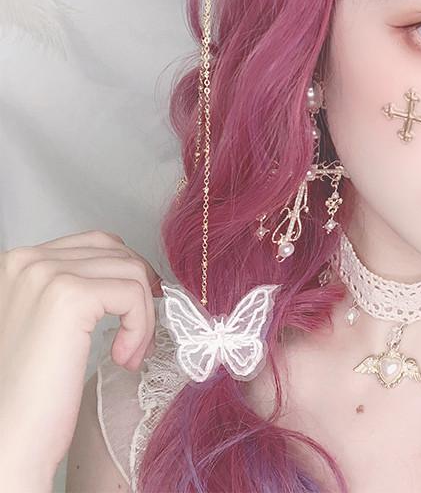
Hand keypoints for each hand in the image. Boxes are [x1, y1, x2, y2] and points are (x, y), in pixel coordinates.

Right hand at [0, 230, 161, 486]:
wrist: (8, 439)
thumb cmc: (29, 390)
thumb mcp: (49, 322)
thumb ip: (75, 288)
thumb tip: (132, 268)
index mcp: (18, 262)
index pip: (94, 244)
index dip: (125, 272)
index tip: (136, 306)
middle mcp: (27, 260)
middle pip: (116, 252)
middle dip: (139, 290)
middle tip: (139, 333)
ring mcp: (46, 275)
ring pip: (131, 271)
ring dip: (143, 315)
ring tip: (129, 354)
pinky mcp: (70, 297)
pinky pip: (133, 293)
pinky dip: (141, 326)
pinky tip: (123, 357)